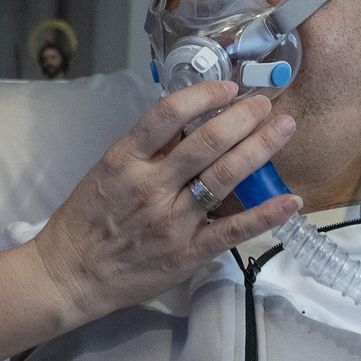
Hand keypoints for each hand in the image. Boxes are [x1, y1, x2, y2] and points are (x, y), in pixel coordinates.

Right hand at [32, 82, 302, 323]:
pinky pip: (232, 231)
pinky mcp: (187, 253)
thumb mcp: (107, 171)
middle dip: (243, 117)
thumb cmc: (87, 219)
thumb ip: (147, 149)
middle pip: (206, 142)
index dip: (204, 95)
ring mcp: (171, 221)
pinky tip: (290, 200)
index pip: (168, 114)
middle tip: (266, 103)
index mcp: (125, 160)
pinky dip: (265, 215)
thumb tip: (191, 121)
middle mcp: (150, 187)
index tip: (228, 88)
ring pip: (224, 178)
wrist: (70, 272)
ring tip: (283, 129)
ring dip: (260, 149)